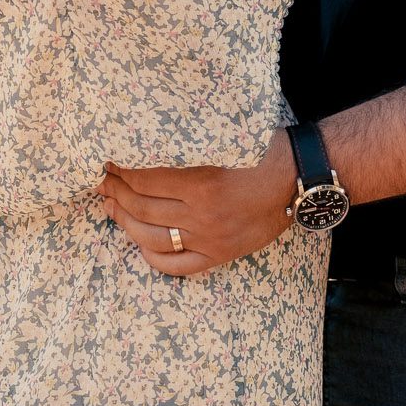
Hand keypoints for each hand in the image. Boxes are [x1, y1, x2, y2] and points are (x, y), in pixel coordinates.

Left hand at [100, 131, 296, 275]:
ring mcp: (209, 238)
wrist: (301, 178)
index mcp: (201, 182)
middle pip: (142, 207)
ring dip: (124, 222)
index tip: (108, 163)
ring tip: (112, 208)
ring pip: (151, 237)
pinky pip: (176, 266)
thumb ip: (189, 145)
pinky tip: (140, 242)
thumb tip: (147, 141)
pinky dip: (152, 256)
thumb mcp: (225, 139)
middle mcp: (202, 214)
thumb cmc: (265, 150)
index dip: (120, 172)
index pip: (144, 179)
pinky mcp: (219, 255)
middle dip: (115, 193)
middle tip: (103, 183)